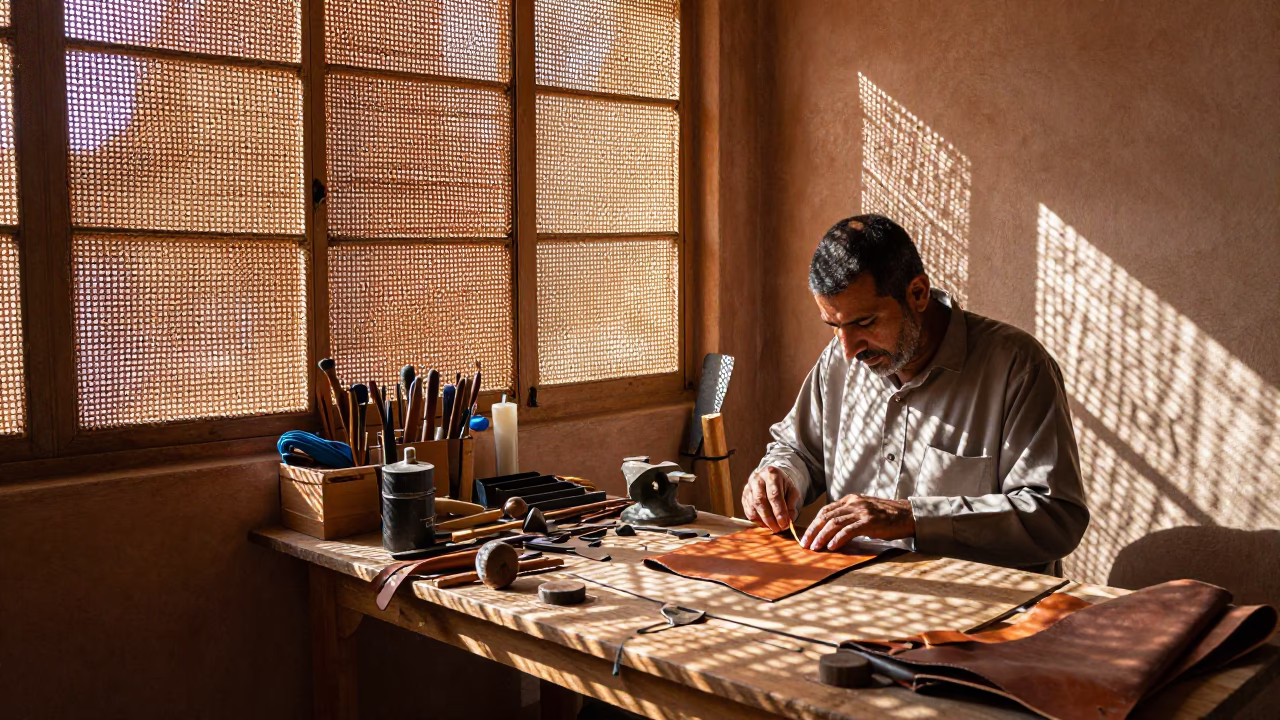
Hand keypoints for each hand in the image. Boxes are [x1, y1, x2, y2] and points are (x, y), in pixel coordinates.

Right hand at [742, 466, 800, 532]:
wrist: (771, 476)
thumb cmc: (783, 485)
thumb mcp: (792, 491)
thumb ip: (791, 505)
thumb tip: (788, 521)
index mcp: (772, 474)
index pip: (774, 495)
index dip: (779, 511)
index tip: (784, 524)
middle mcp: (757, 479)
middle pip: (760, 501)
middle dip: (769, 518)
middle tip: (777, 529)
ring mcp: (748, 487)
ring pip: (752, 507)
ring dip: (762, 520)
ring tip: (773, 527)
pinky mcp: (743, 495)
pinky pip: (747, 510)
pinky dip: (756, 519)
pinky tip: (764, 523)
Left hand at [800, 495, 914, 550]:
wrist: (907, 515)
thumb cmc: (886, 517)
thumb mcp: (864, 512)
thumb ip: (849, 517)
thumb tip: (832, 532)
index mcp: (850, 500)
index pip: (826, 510)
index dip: (814, 523)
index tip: (807, 536)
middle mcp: (854, 503)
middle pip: (826, 516)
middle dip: (813, 531)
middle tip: (805, 543)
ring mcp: (862, 511)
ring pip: (835, 523)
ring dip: (822, 536)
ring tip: (815, 547)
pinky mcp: (870, 521)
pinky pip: (849, 530)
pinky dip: (838, 538)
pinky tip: (831, 546)